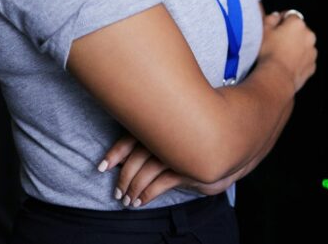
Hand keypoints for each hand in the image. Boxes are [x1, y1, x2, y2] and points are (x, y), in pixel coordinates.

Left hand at [99, 132, 236, 207]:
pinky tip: (141, 200)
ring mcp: (176, 152)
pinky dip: (147, 194)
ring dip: (133, 189)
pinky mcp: (187, 168)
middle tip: (117, 192)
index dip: (115, 153)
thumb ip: (149, 142)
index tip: (102, 167)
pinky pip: (161, 183)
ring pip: (147, 172)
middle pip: (136, 159)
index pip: (130, 138)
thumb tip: (123, 156)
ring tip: (127, 200)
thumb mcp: (168, 139)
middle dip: (123, 178)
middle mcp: (165, 137)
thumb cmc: (191, 142)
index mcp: (158, 126)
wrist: (224, 145)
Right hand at [257, 9, 317, 92]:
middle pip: (299, 30)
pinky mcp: (312, 65)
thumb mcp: (264, 30)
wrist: (276, 77)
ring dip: (296, 47)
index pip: (290, 15)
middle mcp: (309, 35)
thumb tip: (276, 16)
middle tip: (277, 43)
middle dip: (290, 34)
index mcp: (297, 23)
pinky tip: (288, 64)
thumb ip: (270, 19)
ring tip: (282, 55)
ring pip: (304, 45)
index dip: (281, 21)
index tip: (274, 28)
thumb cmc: (269, 53)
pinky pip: (305, 59)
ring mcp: (312, 51)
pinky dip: (299, 60)